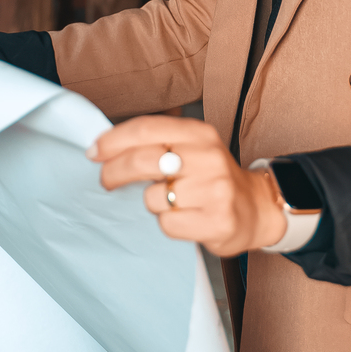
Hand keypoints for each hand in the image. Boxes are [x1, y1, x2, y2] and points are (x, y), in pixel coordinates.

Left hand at [85, 116, 285, 255]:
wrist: (256, 208)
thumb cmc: (212, 178)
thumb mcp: (191, 149)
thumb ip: (156, 143)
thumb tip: (104, 148)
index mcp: (200, 133)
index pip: (147, 128)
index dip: (114, 140)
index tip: (94, 152)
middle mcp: (209, 157)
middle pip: (144, 160)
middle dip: (115, 171)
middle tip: (106, 180)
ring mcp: (215, 190)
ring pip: (153, 197)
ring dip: (151, 203)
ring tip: (171, 202)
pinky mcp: (217, 221)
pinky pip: (167, 223)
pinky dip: (168, 223)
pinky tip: (185, 218)